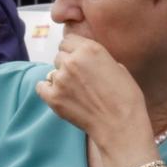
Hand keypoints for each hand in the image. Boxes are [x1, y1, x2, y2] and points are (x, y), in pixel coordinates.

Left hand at [36, 36, 151, 162]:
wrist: (121, 126)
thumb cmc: (126, 98)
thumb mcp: (118, 67)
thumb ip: (98, 58)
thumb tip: (88, 59)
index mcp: (90, 49)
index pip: (68, 40)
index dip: (73, 50)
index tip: (79, 60)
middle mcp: (72, 60)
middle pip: (59, 55)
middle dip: (67, 64)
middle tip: (79, 79)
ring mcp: (61, 79)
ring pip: (52, 71)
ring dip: (60, 78)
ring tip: (75, 92)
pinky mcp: (53, 97)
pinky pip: (41, 87)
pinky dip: (47, 90)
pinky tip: (60, 96)